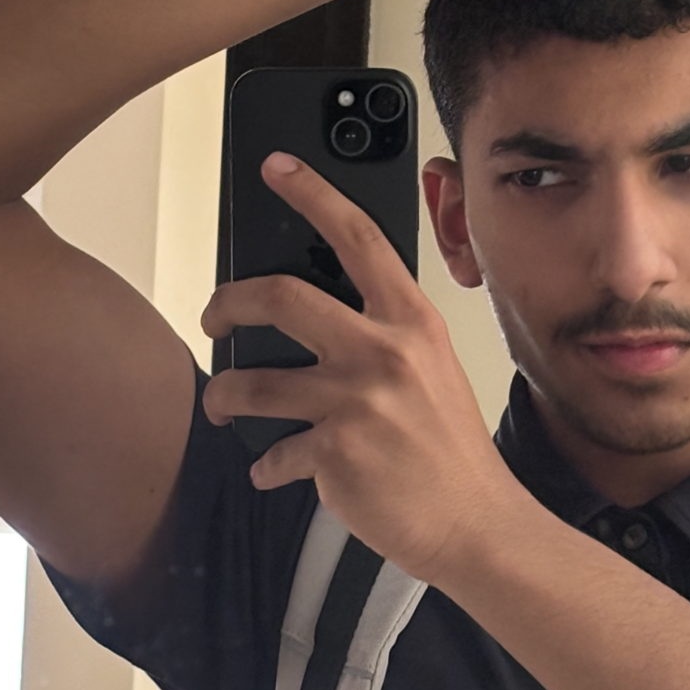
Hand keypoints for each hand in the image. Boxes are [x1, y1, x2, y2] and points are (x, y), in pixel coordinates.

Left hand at [200, 155, 514, 583]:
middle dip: (226, 304)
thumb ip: (385, 335)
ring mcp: (357, 402)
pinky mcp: (335, 454)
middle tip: (213, 320)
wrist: (476, 522)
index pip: (357, 236)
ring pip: (251, 383)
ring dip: (224, 396)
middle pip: (279, 296)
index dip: (311, 193)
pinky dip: (267, 465)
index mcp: (411, 320)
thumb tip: (320, 316)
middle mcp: (383, 351)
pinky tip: (273, 471)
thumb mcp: (433, 369)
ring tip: (223, 405)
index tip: (276, 167)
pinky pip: (273, 452)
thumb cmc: (450, 449)